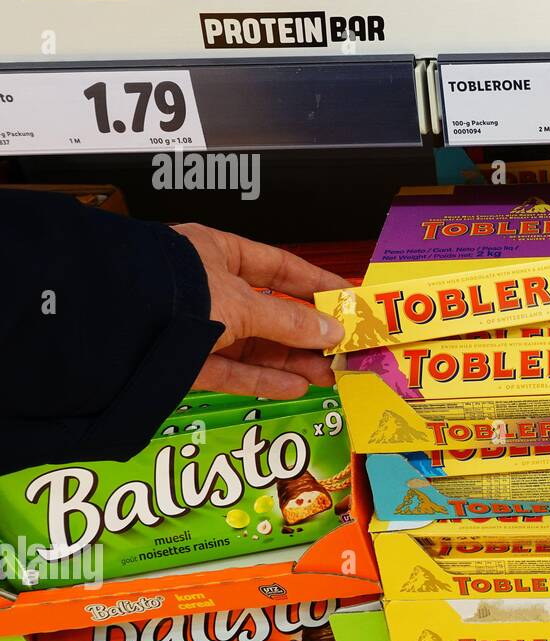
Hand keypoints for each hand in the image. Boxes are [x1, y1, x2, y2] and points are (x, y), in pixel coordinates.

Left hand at [175, 224, 349, 399]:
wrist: (113, 324)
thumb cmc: (175, 292)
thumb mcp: (242, 304)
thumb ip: (290, 321)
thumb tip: (333, 332)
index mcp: (216, 254)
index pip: (277, 266)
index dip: (314, 283)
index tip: (345, 299)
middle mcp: (206, 288)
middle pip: (269, 311)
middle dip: (307, 333)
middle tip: (342, 349)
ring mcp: (194, 326)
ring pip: (253, 345)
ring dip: (291, 360)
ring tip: (328, 374)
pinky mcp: (183, 360)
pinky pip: (231, 371)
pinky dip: (262, 379)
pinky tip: (294, 387)